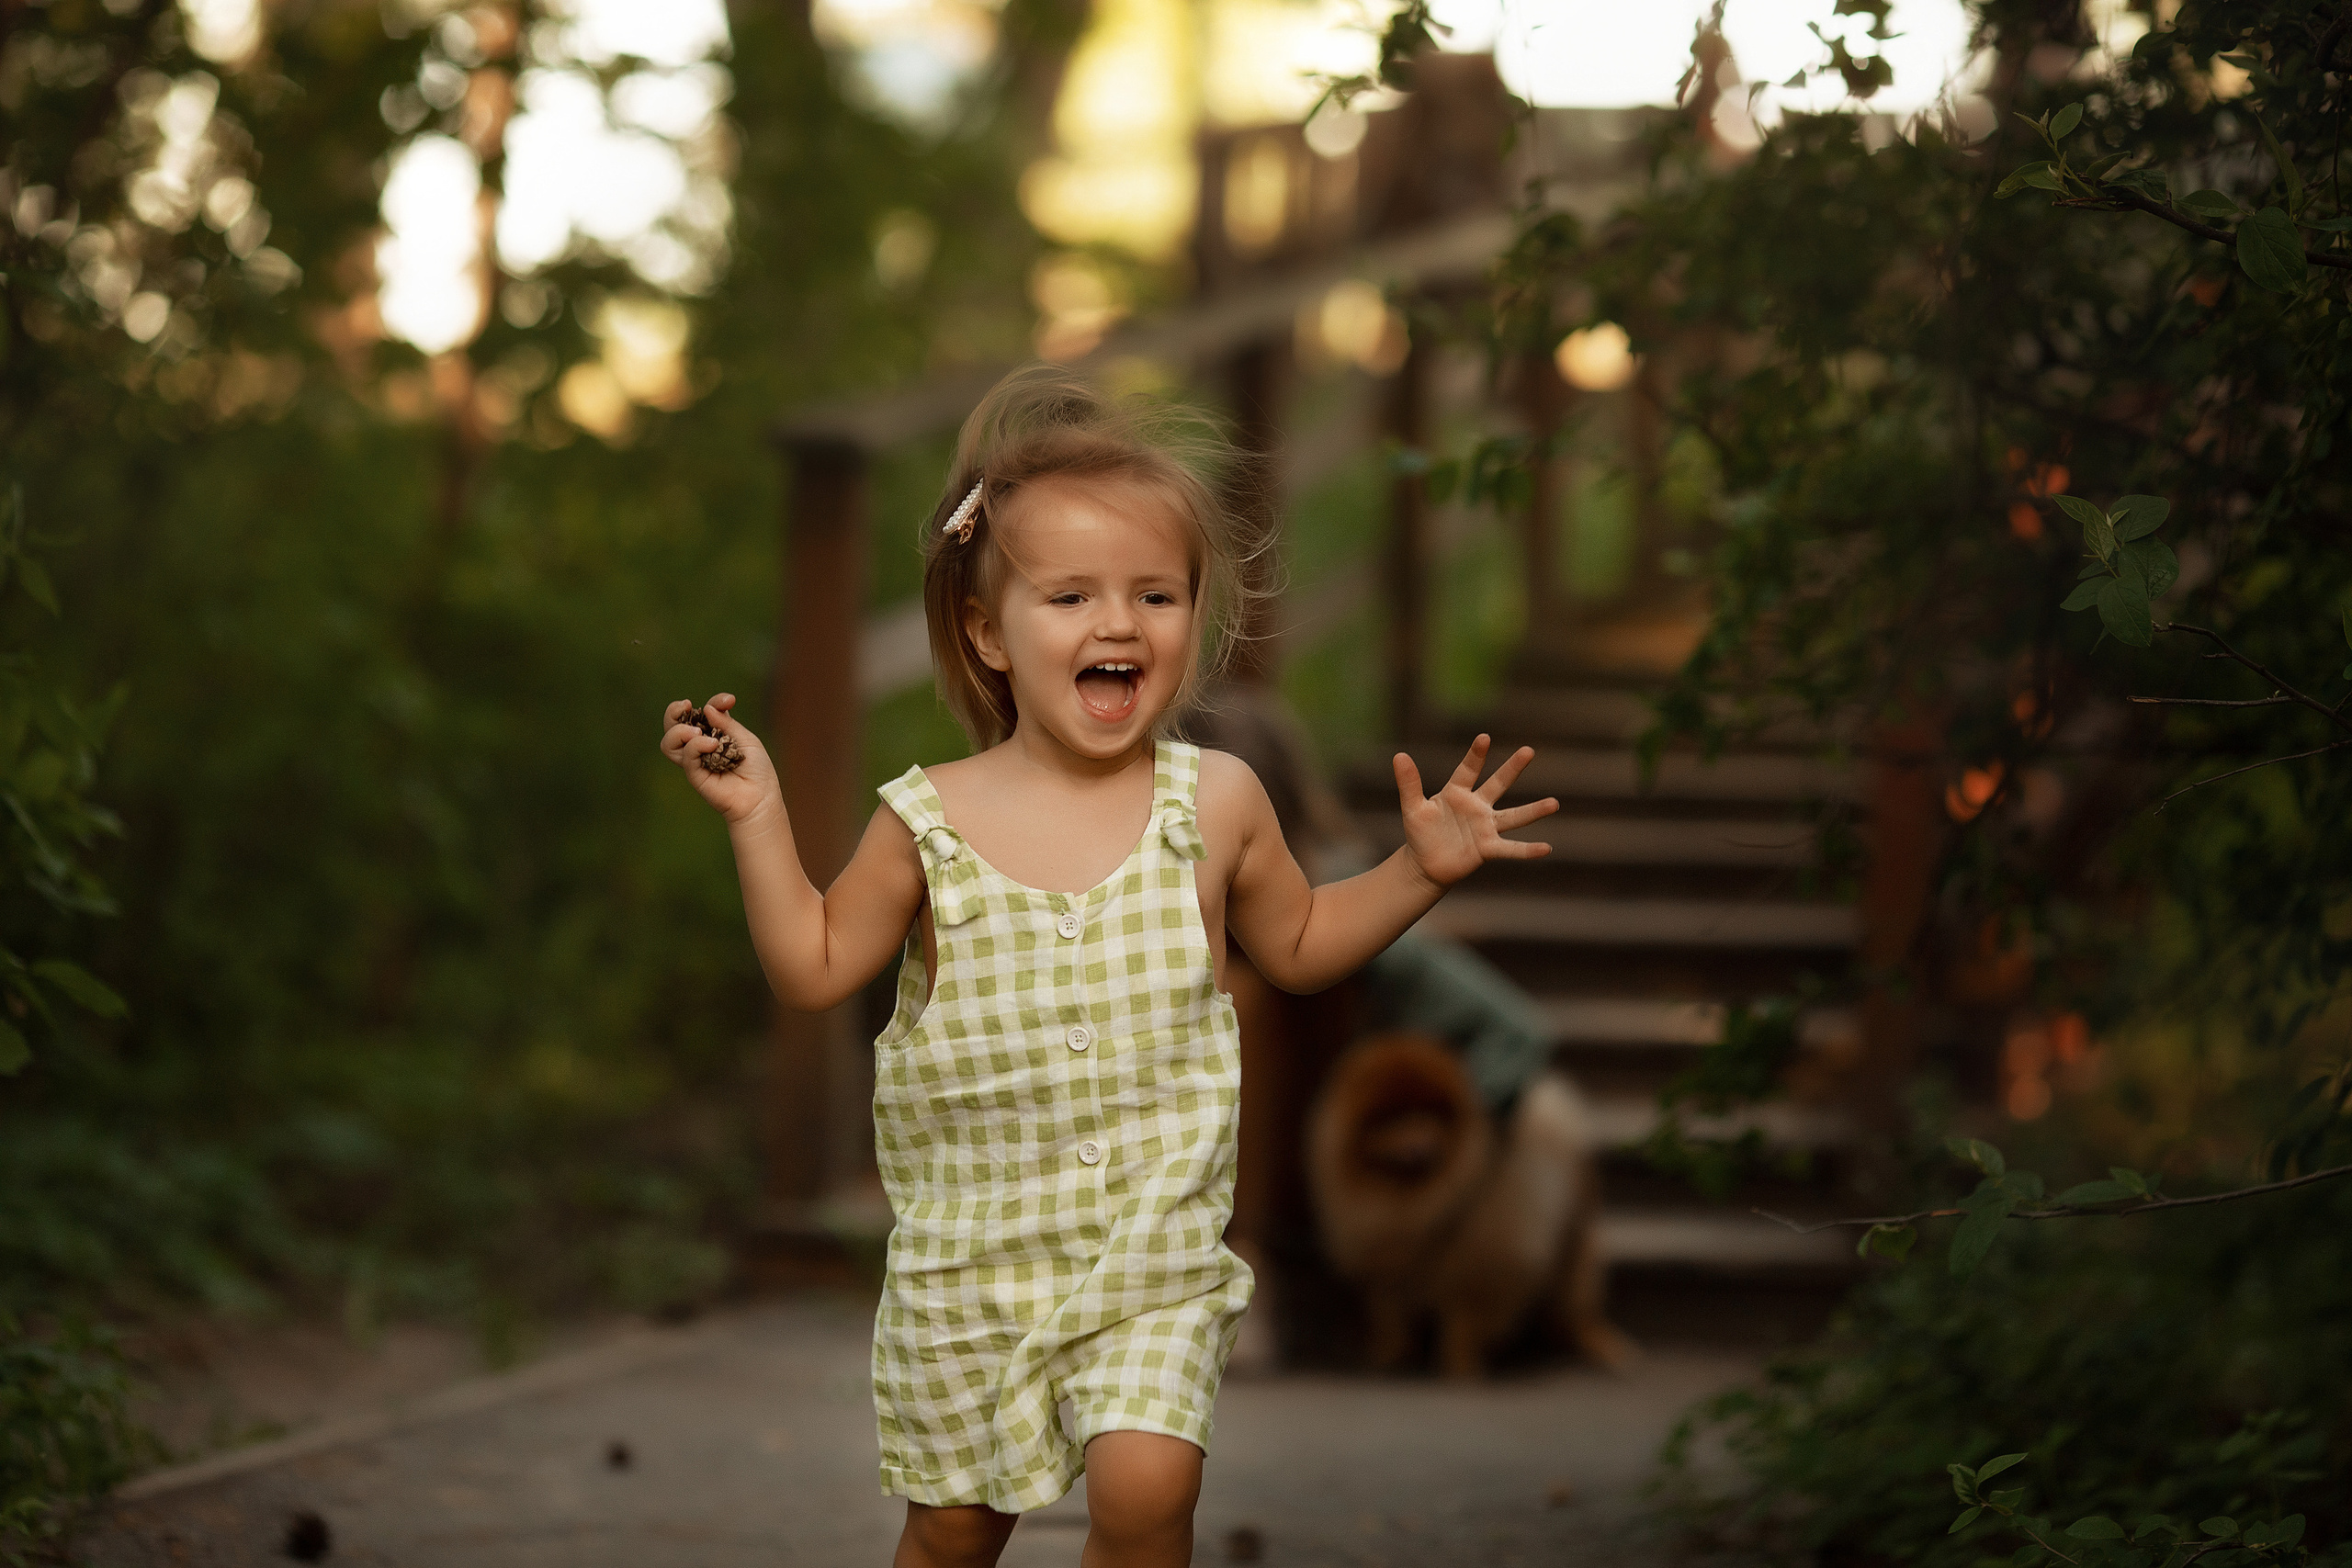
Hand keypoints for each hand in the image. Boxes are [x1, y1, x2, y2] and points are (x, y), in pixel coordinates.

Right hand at [661, 693, 781, 827]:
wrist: (761, 798)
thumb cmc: (757, 770)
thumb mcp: (746, 740)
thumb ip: (727, 723)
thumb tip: (707, 708)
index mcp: (716, 735)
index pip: (705, 713)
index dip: (715, 702)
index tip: (730, 700)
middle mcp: (701, 747)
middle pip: (673, 726)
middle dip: (674, 711)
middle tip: (686, 705)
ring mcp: (696, 761)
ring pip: (669, 743)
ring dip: (678, 731)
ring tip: (697, 730)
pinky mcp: (695, 775)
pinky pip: (686, 756)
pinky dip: (696, 745)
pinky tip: (712, 744)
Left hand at [1392, 735, 1557, 889]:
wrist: (1425, 864)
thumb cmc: (1420, 833)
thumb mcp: (1412, 808)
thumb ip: (1409, 783)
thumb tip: (1399, 756)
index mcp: (1457, 793)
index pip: (1467, 769)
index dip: (1476, 755)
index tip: (1484, 737)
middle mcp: (1476, 806)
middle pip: (1498, 784)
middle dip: (1512, 768)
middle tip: (1529, 750)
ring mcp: (1485, 827)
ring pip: (1513, 816)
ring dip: (1533, 811)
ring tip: (1554, 803)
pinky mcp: (1487, 848)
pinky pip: (1510, 849)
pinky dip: (1527, 851)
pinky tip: (1546, 849)